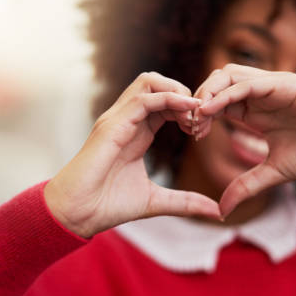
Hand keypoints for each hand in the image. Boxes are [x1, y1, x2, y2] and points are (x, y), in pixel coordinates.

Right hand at [44, 72, 220, 237]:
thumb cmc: (108, 205)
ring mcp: (117, 119)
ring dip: (177, 90)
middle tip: (201, 117)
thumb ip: (186, 202)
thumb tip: (217, 212)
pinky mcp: (112, 125)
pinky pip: (143, 98)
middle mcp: (126, 119)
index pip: (164, 102)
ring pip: (149, 81)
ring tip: (194, 112)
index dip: (187, 108)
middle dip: (185, 93)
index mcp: (136, 131)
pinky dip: (168, 98)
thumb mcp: (157, 201)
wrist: (77, 213)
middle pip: (157, 83)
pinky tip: (187, 111)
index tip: (202, 128)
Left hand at [191, 64, 295, 215]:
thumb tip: (220, 211)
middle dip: (198, 101)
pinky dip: (227, 93)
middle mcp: (260, 94)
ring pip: (229, 75)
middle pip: (217, 83)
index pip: (217, 102)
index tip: (192, 136)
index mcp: (255, 111)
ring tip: (198, 117)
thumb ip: (245, 187)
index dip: (200, 115)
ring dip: (208, 92)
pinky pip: (249, 82)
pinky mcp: (286, 83)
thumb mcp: (272, 173)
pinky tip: (212, 110)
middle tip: (191, 126)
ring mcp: (273, 86)